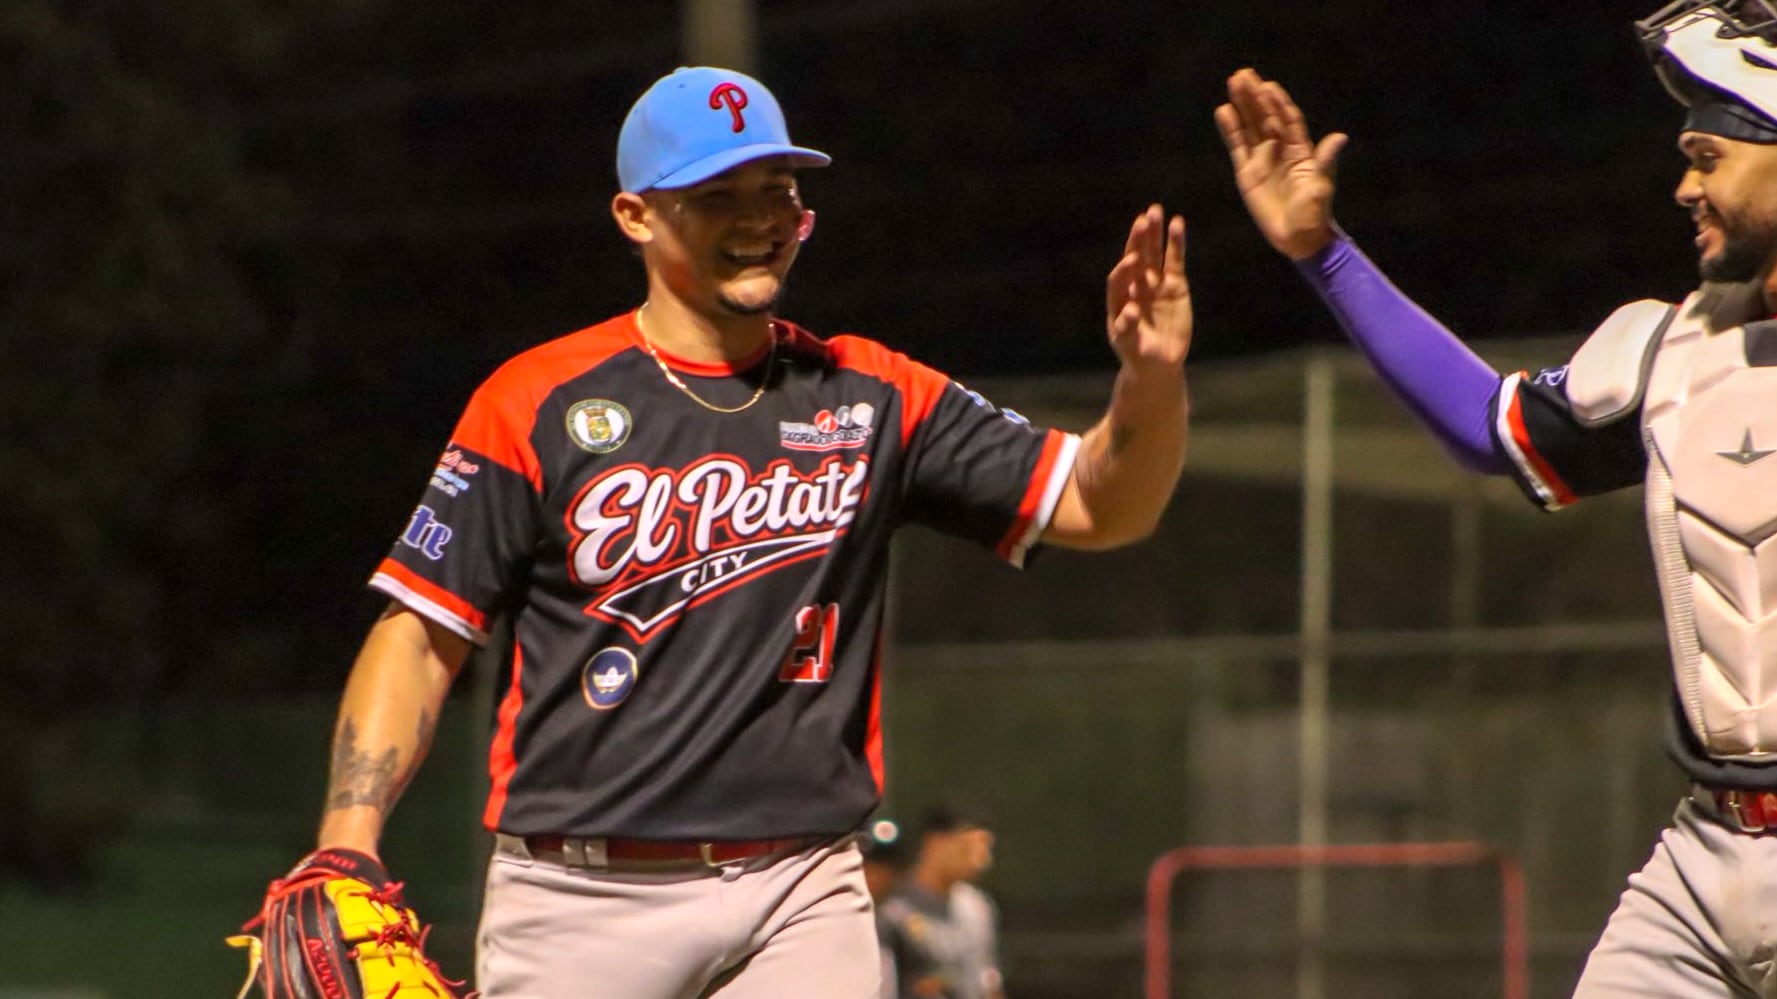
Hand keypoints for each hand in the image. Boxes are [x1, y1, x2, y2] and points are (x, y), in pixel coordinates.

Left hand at [1105, 203, 1190, 368]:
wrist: (1158, 363)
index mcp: (1118, 299)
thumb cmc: (1138, 354)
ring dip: (1154, 234)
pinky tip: (1177, 223)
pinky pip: (1175, 260)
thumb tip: (1129, 310)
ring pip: (1154, 254)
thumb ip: (1127, 328)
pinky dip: (1176, 243)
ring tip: (1155, 211)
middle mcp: (1135, 286)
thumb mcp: (1130, 345)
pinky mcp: (1175, 285)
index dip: (1124, 270)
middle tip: (1142, 220)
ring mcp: (1155, 284)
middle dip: (1137, 241)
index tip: (1131, 261)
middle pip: (1135, 259)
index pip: (1118, 279)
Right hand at [1214, 68, 1347, 260]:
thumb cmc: (1315, 213)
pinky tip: (1223, 111)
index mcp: (1300, 150)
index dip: (1278, 102)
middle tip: (1243, 74)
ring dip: (1241, 106)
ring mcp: (1262, 160)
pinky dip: (1230, 130)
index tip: (1268, 86)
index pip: (1288, 119)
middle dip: (1255, 96)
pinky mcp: (1247, 174)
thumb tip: (1339, 137)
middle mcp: (1280, 150)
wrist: (1298, 238)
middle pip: (1265, 117)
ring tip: (1232, 83)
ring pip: (1250, 127)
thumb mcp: (1321, 184)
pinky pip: (1237, 147)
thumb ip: (1325, 159)